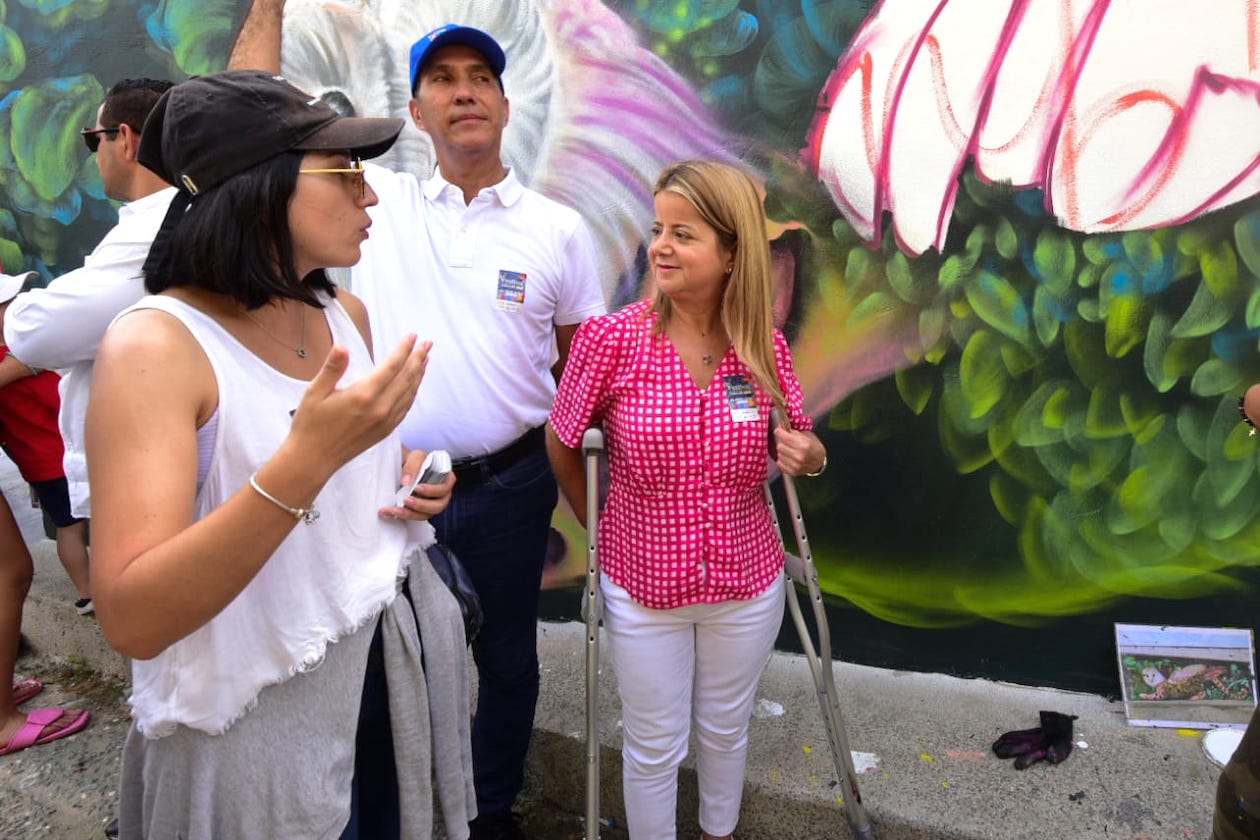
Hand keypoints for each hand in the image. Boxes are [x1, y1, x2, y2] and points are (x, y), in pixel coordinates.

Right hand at [286, 334, 430, 476]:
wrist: (314, 459)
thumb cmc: (310, 424)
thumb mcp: (315, 392)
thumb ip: (332, 368)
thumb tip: (342, 346)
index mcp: (363, 395)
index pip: (392, 367)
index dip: (404, 350)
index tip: (412, 336)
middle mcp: (379, 409)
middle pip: (407, 378)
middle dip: (418, 358)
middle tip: (428, 343)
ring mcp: (385, 422)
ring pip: (410, 393)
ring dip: (419, 374)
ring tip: (426, 358)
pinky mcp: (385, 431)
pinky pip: (406, 407)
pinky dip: (413, 392)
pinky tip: (415, 383)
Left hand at [381, 448, 454, 519]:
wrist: (400, 467)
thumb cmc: (412, 461)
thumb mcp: (415, 457)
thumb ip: (413, 465)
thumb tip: (407, 481)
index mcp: (445, 478)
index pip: (446, 487)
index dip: (434, 490)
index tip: (418, 488)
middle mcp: (440, 494)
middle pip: (438, 505)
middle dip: (422, 505)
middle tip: (407, 500)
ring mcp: (430, 504)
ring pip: (426, 515)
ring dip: (411, 514)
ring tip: (396, 509)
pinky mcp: (419, 511)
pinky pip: (414, 517)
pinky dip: (401, 515)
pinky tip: (389, 511)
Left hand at [773, 426, 826, 476]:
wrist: (820, 461)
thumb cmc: (813, 446)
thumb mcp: (807, 435)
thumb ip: (793, 431)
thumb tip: (781, 426)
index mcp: (804, 445)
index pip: (783, 436)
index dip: (779, 432)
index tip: (779, 431)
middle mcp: (799, 456)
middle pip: (779, 446)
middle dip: (782, 442)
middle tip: (787, 442)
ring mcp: (795, 465)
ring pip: (779, 455)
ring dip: (782, 452)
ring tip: (790, 451)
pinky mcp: (792, 472)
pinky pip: (779, 463)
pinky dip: (782, 460)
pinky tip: (789, 458)